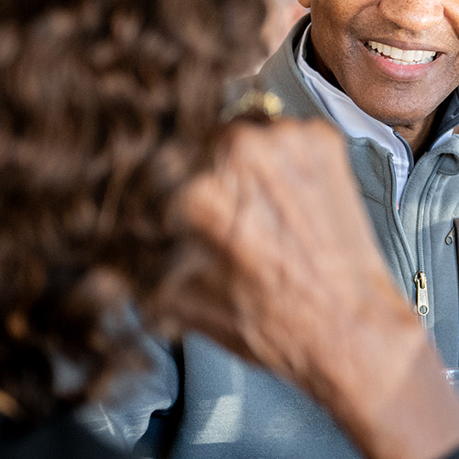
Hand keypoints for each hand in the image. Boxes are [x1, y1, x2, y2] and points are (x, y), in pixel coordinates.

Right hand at [163, 119, 458, 458]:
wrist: (351, 327)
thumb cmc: (273, 322)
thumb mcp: (176, 297)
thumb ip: (137, 252)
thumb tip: (107, 232)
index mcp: (196, 187)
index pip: (153, 158)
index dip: (155, 179)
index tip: (161, 191)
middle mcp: (241, 150)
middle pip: (197, 137)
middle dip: (201, 167)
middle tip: (218, 207)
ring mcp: (288, 139)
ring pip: (243, 130)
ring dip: (244, 160)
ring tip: (259, 207)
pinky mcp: (325, 140)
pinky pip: (286, 134)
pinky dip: (285, 159)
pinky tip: (290, 199)